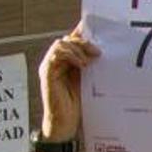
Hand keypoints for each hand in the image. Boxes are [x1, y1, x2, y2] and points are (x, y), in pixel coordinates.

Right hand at [37, 22, 99, 142]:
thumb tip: (103, 54)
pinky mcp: (47, 73)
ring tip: (92, 57)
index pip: (73, 42)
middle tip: (99, 50)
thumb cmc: (77, 106)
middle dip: (83, 41)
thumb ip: (92, 68)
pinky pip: (56, 55)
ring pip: (61, 44)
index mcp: (67, 62)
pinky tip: (82, 64)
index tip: (98, 27)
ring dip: (78, 48)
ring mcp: (50, 66)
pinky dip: (70, 56)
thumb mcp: (89, 83)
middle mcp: (56, 61)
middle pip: (67, 40)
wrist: (65, 124)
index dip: (82, 33)